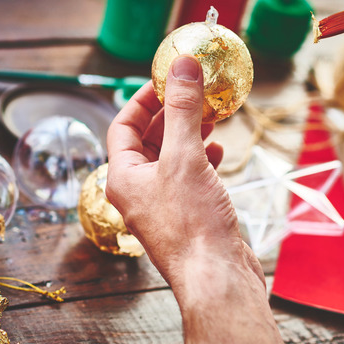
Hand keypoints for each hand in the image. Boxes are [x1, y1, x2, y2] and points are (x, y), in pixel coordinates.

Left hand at [105, 55, 286, 343]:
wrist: (217, 278)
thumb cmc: (193, 224)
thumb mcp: (185, 157)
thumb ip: (183, 109)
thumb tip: (182, 65)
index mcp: (123, 177)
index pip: (124, 125)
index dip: (143, 97)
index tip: (168, 78)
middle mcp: (138, 190)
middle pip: (149, 139)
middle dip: (173, 113)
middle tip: (196, 92)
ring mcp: (162, 204)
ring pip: (171, 157)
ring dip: (190, 133)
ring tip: (212, 115)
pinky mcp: (187, 215)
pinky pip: (189, 176)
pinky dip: (203, 158)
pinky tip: (220, 150)